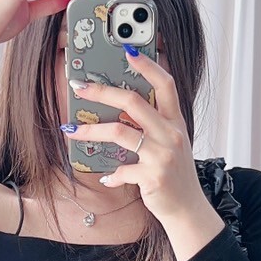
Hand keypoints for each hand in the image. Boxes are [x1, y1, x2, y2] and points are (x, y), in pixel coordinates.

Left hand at [62, 47, 209, 228]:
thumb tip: (120, 107)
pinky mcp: (152, 177)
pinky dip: (111, 174)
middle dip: (102, 91)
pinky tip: (106, 177)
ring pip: (119, 132)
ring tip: (72, 131)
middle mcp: (171, 134)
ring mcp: (162, 155)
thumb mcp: (171, 143)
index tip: (128, 50)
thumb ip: (152, 125)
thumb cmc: (175, 175)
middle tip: (80, 87)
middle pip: (133, 101)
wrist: (188, 209)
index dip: (147, 65)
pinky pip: (122, 170)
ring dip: (91, 131)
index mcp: (176, 122)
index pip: (165, 84)